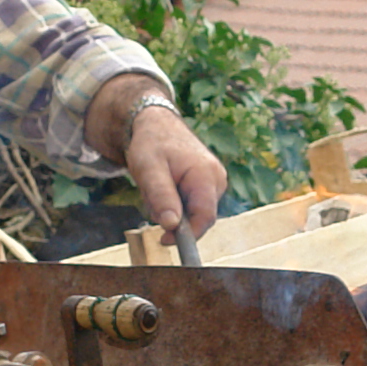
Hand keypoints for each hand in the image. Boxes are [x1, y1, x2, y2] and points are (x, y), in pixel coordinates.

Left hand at [123, 102, 227, 240]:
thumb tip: (172, 226)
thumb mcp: (149, 169)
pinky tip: (165, 186)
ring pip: (192, 212)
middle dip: (172, 215)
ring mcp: (215, 182)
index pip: (205, 217)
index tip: (164, 240)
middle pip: (197, 216)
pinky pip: (191, 205)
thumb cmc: (151, 143)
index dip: (187, 234)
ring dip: (171, 207)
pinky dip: (175, 202)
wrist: (157, 125)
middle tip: (150, 195)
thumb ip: (161, 196)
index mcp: (206, 175)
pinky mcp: (209, 185)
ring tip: (156, 185)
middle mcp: (217, 179)